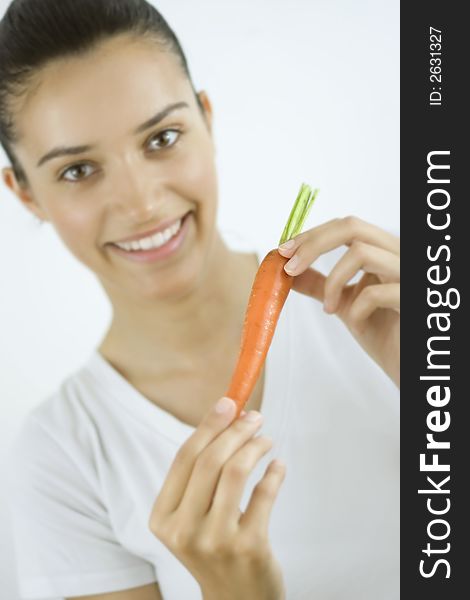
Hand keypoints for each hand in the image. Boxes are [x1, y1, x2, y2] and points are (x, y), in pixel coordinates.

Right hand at [148, 397, 285, 599]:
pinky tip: (278, 466)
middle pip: (210, 461)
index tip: (228, 402)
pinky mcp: (248, 547)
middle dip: (235, 430)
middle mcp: (184, 530)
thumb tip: (226, 416)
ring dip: (255, 446)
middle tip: (254, 416)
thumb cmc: (213, 546)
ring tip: (266, 440)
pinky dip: (274, 473)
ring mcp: (215, 541)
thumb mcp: (193, 516)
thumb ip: (201, 474)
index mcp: (164, 517)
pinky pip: (264, 494)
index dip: (208, 425)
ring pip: (235, 472)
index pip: (185, 458)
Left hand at [278, 216, 399, 386]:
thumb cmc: (383, 331)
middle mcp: (398, 254)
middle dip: (313, 245)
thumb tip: (288, 270)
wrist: (404, 361)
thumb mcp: (344, 303)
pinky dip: (356, 310)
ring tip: (328, 309)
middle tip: (290, 268)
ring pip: (361, 253)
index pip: (345, 226)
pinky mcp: (411, 300)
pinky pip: (375, 293)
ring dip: (333, 282)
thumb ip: (320, 284)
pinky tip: (357, 324)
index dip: (312, 235)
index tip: (284, 252)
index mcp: (382, 251)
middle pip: (351, 227)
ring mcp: (408, 274)